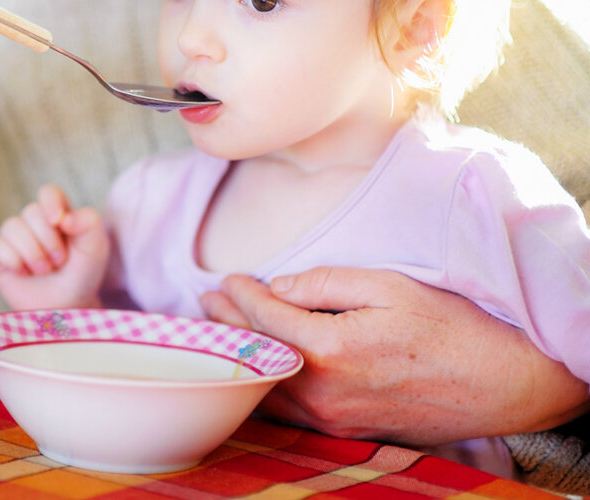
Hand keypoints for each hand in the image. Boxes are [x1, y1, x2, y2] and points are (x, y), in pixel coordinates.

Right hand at [0, 185, 108, 310]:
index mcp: (58, 215)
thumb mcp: (96, 248)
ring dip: (32, 252)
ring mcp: (13, 239)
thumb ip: (88, 223)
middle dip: (48, 240)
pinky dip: (13, 260)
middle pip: (31, 211)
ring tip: (44, 270)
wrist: (65, 308)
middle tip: (60, 261)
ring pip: (11, 226)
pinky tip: (23, 273)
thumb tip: (62, 217)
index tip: (59, 222)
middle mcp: (33, 223)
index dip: (50, 203)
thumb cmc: (82, 276)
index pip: (49, 193)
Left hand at [201, 268, 589, 445]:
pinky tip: (256, 371)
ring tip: (220, 333)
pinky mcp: (350, 431)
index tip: (226, 280)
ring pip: (268, 391)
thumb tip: (280, 287)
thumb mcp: (389, 285)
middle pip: (257, 357)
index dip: (240, 296)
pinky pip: (291, 412)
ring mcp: (336, 418)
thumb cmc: (452, 327)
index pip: (265, 319)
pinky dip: (265, 388)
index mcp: (331, 349)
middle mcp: (326, 391)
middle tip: (206, 304)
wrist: (505, 382)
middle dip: (227, 327)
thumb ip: (325, 283)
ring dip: (240, 359)